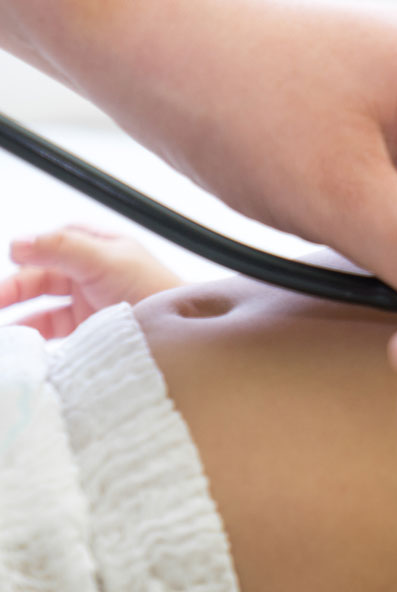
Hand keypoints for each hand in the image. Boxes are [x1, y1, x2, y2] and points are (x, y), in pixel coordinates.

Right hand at [0, 224, 181, 338]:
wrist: (183, 333)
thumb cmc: (154, 289)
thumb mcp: (106, 260)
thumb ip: (62, 248)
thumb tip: (16, 243)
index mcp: (97, 248)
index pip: (50, 244)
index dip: (26, 253)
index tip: (10, 263)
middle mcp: (91, 274)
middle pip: (38, 279)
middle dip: (11, 290)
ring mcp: (90, 304)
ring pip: (43, 310)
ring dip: (19, 319)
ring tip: (3, 335)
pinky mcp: (92, 332)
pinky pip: (55, 334)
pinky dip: (35, 339)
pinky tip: (21, 348)